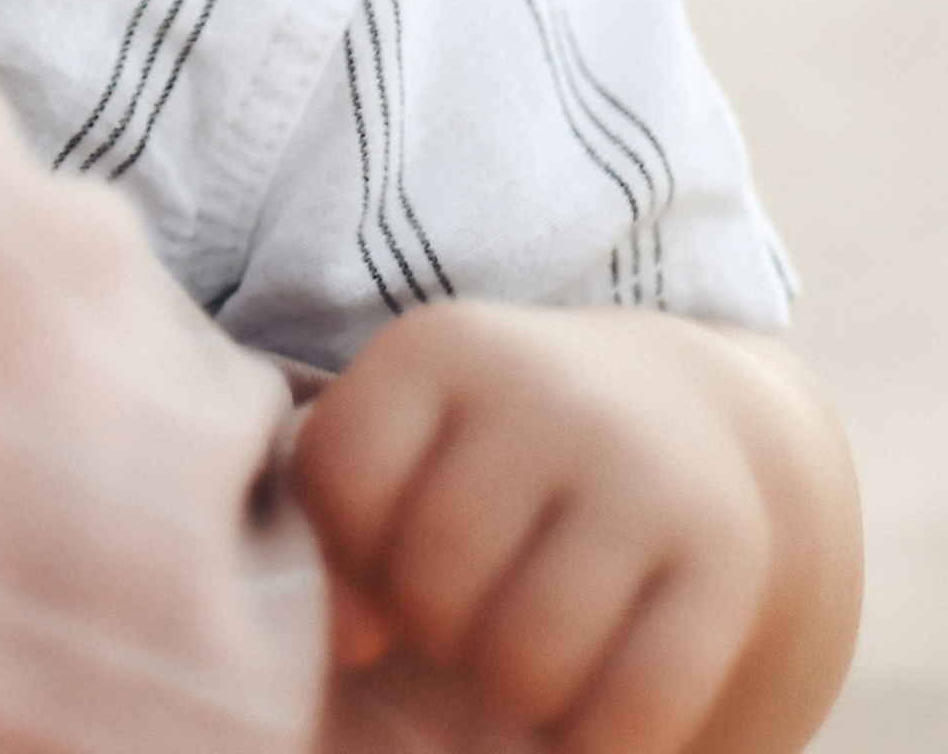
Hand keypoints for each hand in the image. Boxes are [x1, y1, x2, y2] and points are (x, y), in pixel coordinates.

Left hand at [292, 307, 856, 753]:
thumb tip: (352, 641)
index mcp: (444, 346)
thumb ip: (335, 518)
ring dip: (510, 694)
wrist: (680, 414)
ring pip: (525, 662)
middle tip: (466, 615)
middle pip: (429, 587)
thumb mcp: (405, 435)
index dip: (347, 550)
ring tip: (519, 658)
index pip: (341, 478)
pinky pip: (638, 706)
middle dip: (433, 631)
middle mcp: (546, 392)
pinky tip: (588, 711)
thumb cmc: (495, 448)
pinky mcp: (725, 556)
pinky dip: (597, 739)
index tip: (387, 551)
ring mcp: (642, 472)